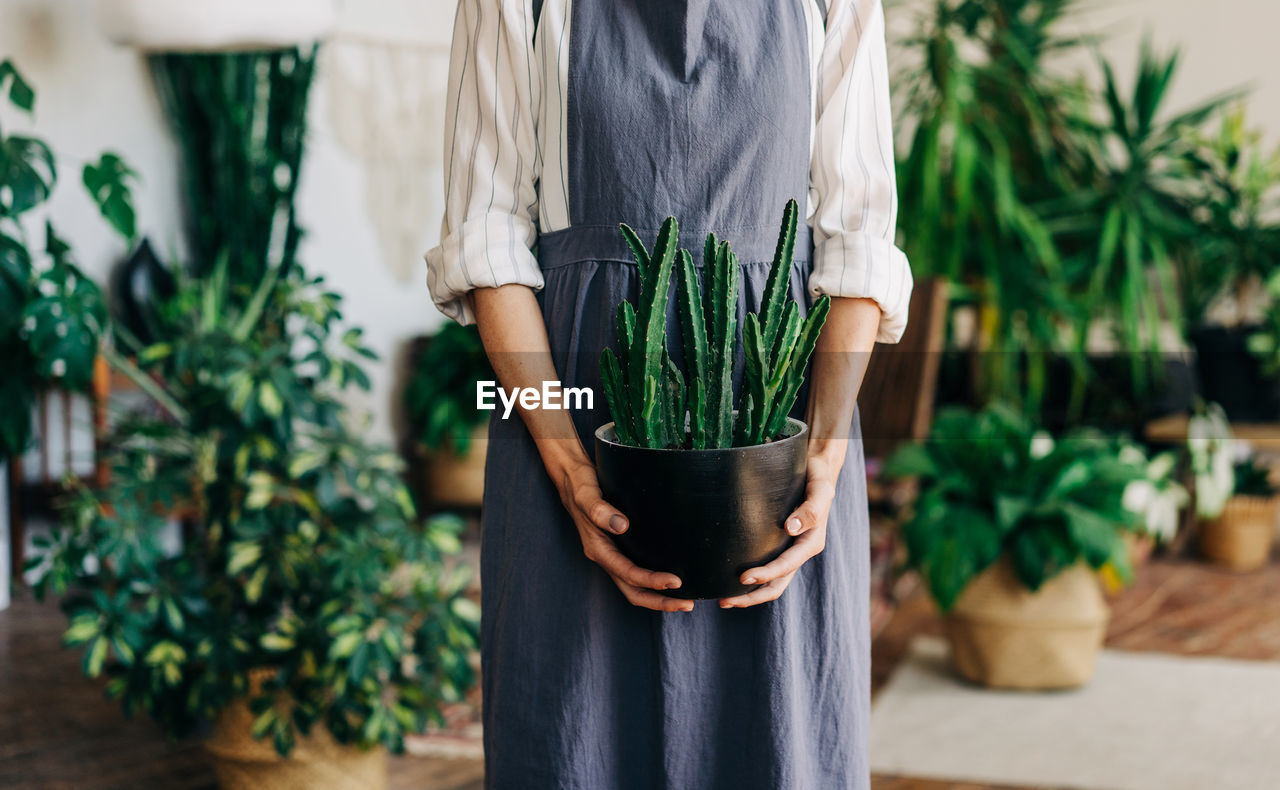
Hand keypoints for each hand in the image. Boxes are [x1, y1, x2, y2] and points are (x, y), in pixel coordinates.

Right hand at [551, 459, 692, 611]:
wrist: (571, 478)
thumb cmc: (580, 486)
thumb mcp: (586, 494)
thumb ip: (600, 510)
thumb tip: (621, 526)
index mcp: (598, 548)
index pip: (628, 573)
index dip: (652, 581)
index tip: (676, 582)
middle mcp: (605, 556)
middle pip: (633, 591)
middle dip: (660, 601)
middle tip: (688, 604)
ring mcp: (612, 554)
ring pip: (635, 586)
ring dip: (659, 596)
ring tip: (685, 600)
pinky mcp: (618, 547)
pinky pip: (636, 572)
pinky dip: (653, 581)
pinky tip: (671, 578)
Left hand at [719, 452, 838, 608]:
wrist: (818, 470)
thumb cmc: (819, 477)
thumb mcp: (821, 490)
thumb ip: (811, 509)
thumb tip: (791, 528)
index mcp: (811, 542)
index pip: (786, 566)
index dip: (765, 574)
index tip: (742, 578)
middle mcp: (800, 551)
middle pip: (777, 584)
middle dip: (752, 596)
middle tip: (724, 601)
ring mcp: (790, 550)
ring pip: (771, 582)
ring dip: (749, 594)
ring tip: (723, 599)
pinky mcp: (781, 544)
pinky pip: (767, 567)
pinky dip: (753, 578)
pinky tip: (731, 579)